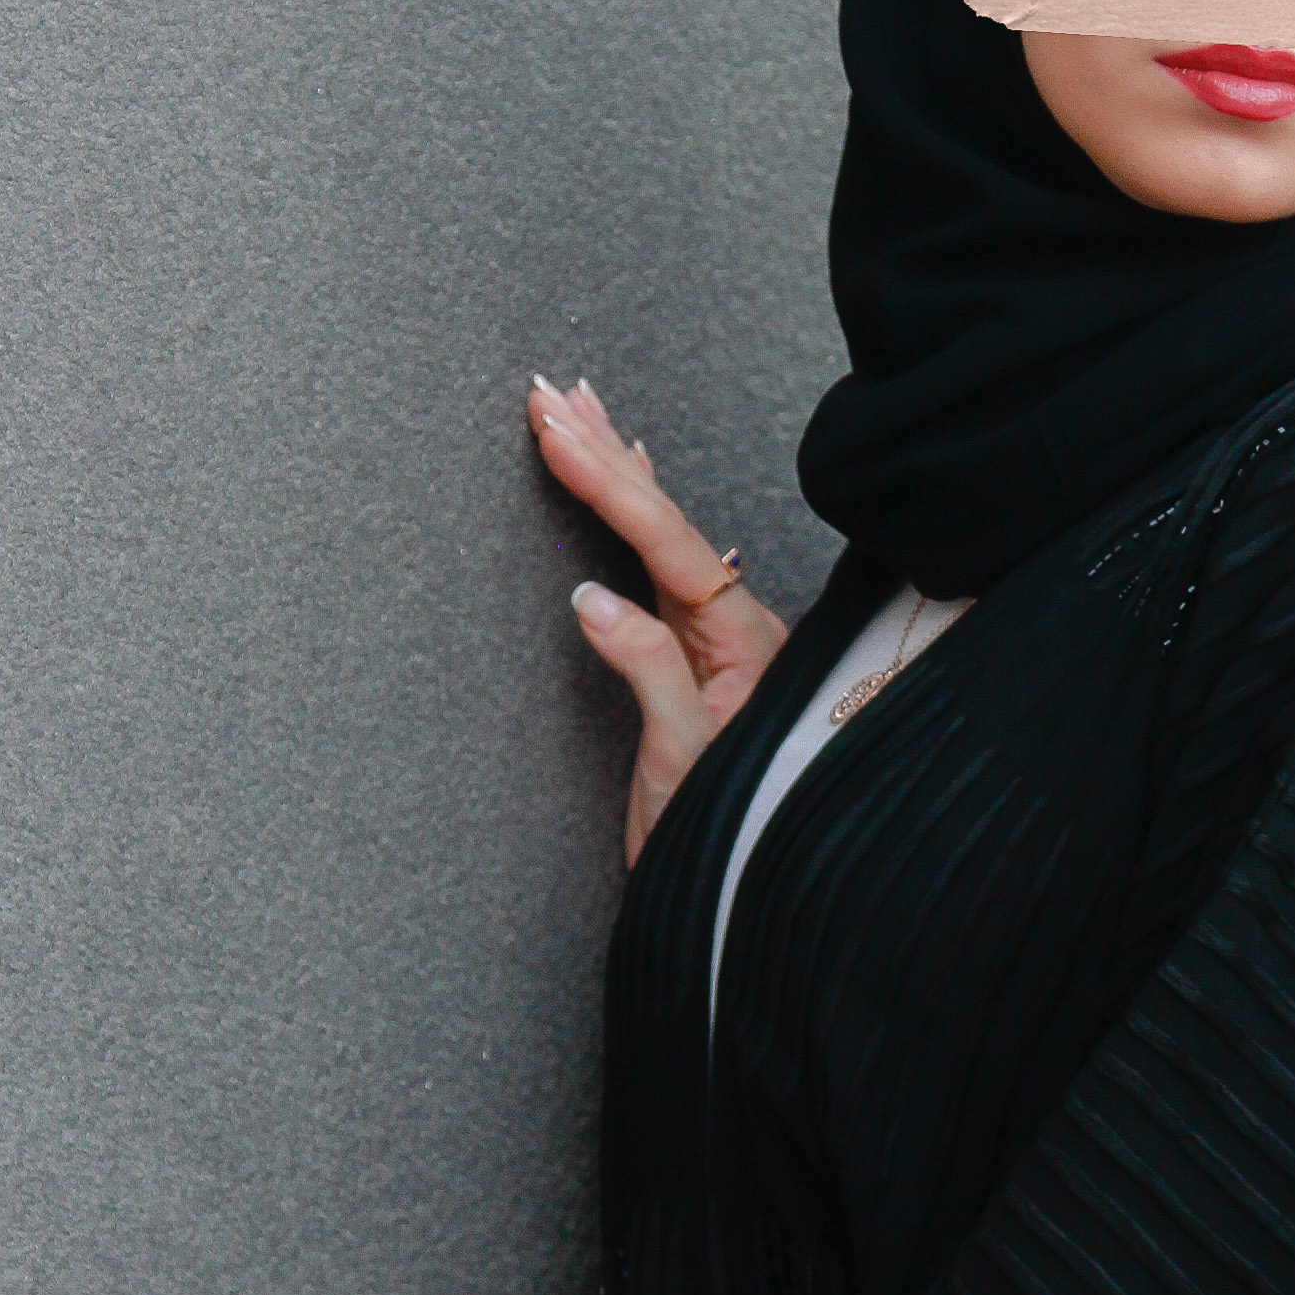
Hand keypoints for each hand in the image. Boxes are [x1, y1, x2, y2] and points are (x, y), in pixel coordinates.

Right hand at [528, 370, 789, 861]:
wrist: (747, 903)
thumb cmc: (723, 838)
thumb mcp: (680, 757)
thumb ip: (646, 670)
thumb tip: (592, 598)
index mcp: (742, 642)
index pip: (667, 542)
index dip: (608, 482)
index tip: (556, 430)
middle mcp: (738, 629)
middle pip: (666, 522)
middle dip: (603, 453)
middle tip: (547, 391)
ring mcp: (719, 640)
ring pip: (663, 533)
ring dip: (617, 469)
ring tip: (578, 407)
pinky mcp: (695, 658)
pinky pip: (662, 563)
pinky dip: (637, 512)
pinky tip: (632, 472)